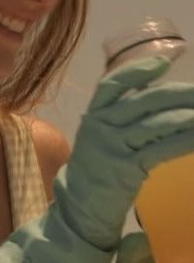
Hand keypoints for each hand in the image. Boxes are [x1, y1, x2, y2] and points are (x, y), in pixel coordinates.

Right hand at [0, 55, 193, 262]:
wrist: (79, 202)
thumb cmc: (94, 165)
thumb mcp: (99, 133)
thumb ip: (118, 115)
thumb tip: (152, 94)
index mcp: (94, 114)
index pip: (112, 84)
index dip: (137, 69)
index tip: (164, 60)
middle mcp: (101, 126)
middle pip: (142, 100)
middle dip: (176, 93)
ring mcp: (113, 147)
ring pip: (155, 123)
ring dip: (186, 116)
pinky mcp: (127, 169)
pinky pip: (161, 149)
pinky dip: (183, 140)